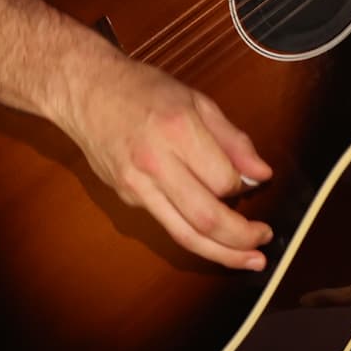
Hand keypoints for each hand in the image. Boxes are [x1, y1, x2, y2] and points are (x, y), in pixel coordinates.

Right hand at [59, 54, 274, 270]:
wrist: (86, 90)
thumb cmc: (143, 89)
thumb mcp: (196, 100)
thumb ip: (232, 140)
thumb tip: (261, 174)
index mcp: (177, 130)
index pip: (223, 180)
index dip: (242, 187)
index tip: (249, 182)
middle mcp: (155, 163)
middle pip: (205, 218)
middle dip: (241, 238)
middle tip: (264, 241)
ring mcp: (137, 186)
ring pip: (184, 234)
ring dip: (221, 254)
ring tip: (249, 260)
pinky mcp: (127, 197)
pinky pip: (166, 223)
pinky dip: (193, 234)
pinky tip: (212, 236)